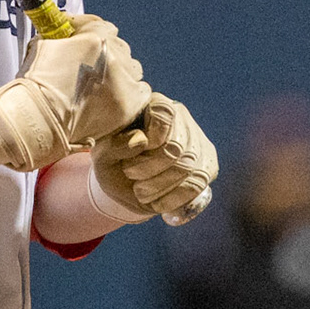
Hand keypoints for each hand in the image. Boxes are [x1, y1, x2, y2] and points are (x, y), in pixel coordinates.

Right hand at [0, 14, 147, 169]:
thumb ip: (60, 35)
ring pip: (132, 68)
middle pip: (119, 47)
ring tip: (104, 85)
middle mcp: (112, 56)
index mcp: (93, 38)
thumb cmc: (34, 85)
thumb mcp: (42, 45)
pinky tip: (116, 99)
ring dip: (120, 73)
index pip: (103, 27)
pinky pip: (141, 92)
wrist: (38, 120)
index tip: (84, 39)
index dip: (92, 33)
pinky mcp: (129, 105)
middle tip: (91, 66)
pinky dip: (131, 94)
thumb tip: (65, 31)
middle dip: (105, 54)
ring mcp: (123, 81)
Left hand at [92, 92, 215, 224]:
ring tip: (142, 195)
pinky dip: (176, 198)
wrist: (126, 183)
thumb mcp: (102, 154)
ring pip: (190, 166)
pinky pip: (199, 183)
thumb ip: (115, 145)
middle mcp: (180, 117)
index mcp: (153, 104)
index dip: (151, 140)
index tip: (129, 164)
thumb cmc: (112, 161)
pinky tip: (158, 204)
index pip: (164, 114)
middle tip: (135, 185)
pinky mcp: (207, 163)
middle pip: (178, 146)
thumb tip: (140, 141)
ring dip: (163, 187)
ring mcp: (197, 140)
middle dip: (153, 172)